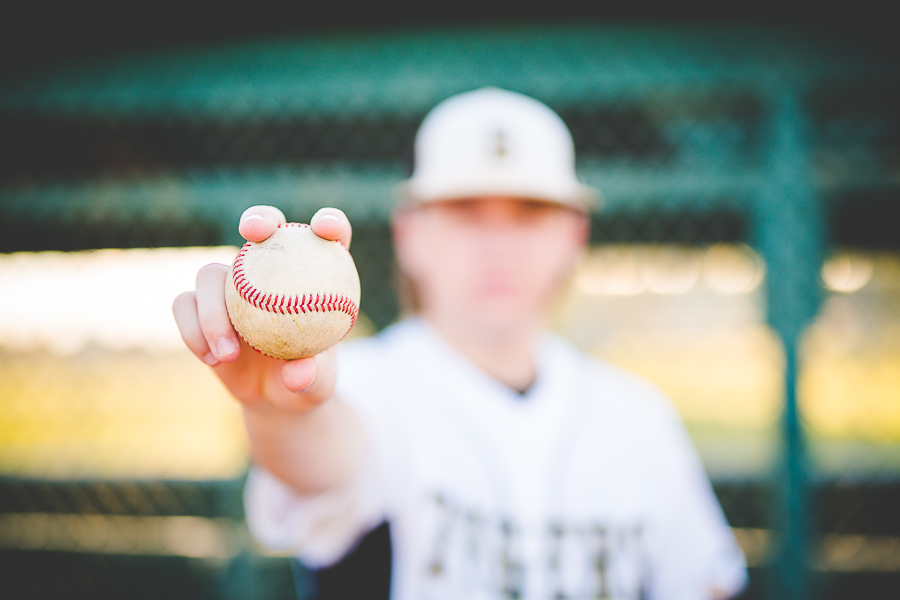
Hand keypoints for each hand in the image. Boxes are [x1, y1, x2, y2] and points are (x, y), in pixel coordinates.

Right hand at [172, 205, 353, 411]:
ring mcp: (231, 284)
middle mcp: (271, 269)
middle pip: (262, 228)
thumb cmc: (307, 381)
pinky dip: (193, 332)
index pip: (328, 235)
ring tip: (228, 354)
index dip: (329, 222)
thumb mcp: (317, 386)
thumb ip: (312, 376)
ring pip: (210, 273)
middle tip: (254, 234)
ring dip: (213, 312)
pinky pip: (184, 306)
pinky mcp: (199, 305)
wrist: (275, 397)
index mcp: (314, 274)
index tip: (325, 228)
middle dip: (258, 219)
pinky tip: (212, 360)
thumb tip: (298, 372)